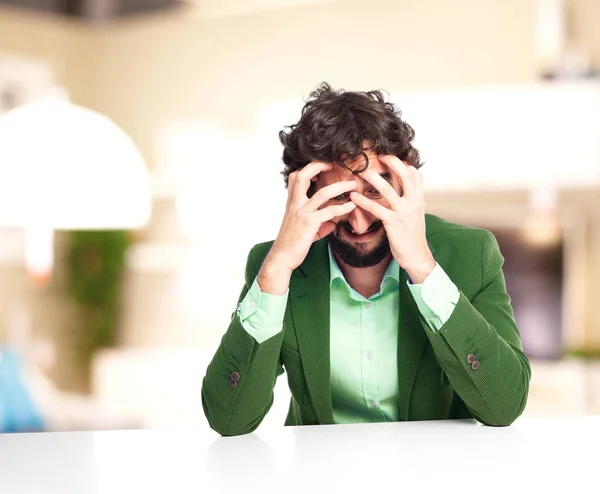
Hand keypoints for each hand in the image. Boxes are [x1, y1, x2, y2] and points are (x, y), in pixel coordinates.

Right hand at [259, 162, 356, 293]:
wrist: (282, 257)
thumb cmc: (292, 243)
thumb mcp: (306, 229)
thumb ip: (320, 223)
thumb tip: (334, 222)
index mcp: (292, 202)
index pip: (295, 177)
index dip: (308, 168)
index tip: (322, 168)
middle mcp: (295, 204)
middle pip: (302, 176)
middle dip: (318, 166)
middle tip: (334, 165)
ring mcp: (302, 213)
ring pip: (322, 193)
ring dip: (340, 187)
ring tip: (353, 185)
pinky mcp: (309, 224)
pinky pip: (329, 212)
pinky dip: (342, 208)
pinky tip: (351, 206)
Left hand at [349, 155, 434, 283]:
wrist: (417, 255)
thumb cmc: (413, 236)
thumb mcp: (416, 214)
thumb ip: (410, 200)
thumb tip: (403, 190)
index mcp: (419, 199)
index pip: (415, 175)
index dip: (403, 164)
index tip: (390, 157)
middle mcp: (413, 203)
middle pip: (406, 175)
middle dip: (393, 162)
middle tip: (379, 155)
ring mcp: (403, 212)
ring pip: (389, 190)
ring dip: (374, 179)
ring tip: (363, 172)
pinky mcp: (393, 223)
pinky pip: (376, 209)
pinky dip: (364, 202)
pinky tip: (354, 197)